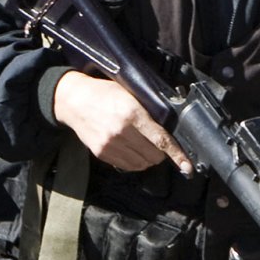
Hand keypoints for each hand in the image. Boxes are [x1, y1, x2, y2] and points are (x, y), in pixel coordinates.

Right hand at [52, 71, 192, 174]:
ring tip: (144, 147)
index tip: (186, 165)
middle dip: (161, 153)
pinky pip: (127, 166)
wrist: (73, 101)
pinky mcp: (102, 153)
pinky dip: (135, 162)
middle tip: (159, 144)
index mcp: (131, 113)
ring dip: (148, 159)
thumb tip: (170, 127)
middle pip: (153, 155)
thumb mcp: (129, 93)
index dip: (176, 154)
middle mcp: (121, 131)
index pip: (161, 140)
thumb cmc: (103, 93)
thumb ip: (148, 109)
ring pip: (142, 164)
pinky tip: (132, 150)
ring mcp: (110, 144)